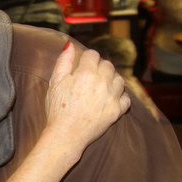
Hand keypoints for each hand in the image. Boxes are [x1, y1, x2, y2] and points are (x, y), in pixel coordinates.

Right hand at [42, 41, 129, 160]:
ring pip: (120, 79)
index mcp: (86, 73)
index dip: (87, 58)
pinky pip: (126, 98)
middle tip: (91, 77)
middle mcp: (102, 82)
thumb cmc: (57, 109)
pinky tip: (111, 98)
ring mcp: (112, 97)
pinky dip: (120, 96)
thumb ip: (64, 61)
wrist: (65, 135)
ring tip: (102, 86)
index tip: (83, 65)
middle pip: (108, 65)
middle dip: (100, 67)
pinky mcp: (117, 111)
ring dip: (112, 79)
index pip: (93, 55)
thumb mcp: (55, 82)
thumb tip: (70, 45)